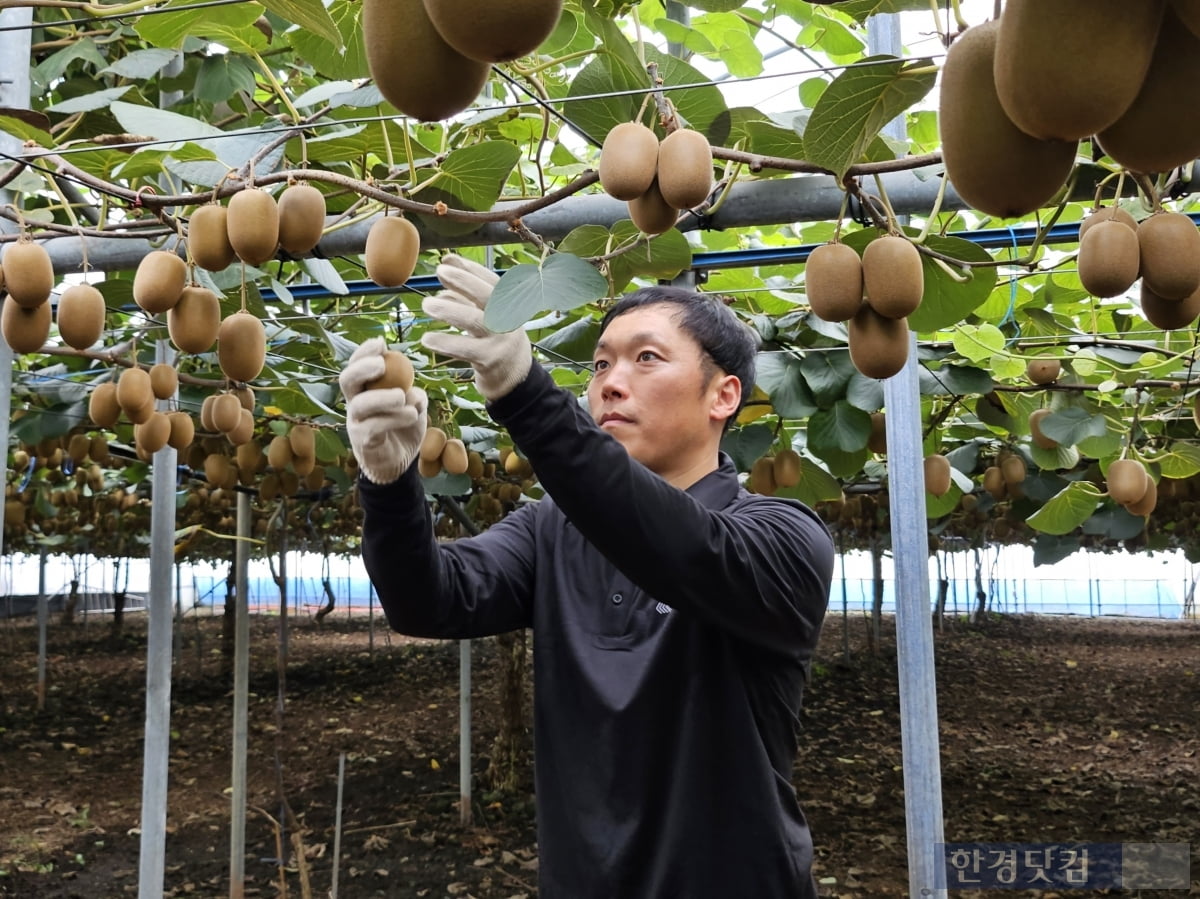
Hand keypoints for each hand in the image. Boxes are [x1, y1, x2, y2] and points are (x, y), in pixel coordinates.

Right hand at [339, 337, 427, 484]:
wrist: (399, 461)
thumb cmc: (403, 426)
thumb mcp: (414, 406)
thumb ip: (415, 395)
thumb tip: (411, 390)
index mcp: (365, 389)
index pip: (357, 365)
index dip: (364, 352)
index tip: (381, 342)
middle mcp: (355, 403)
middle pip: (346, 380)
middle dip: (361, 368)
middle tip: (382, 364)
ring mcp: (356, 422)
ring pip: (360, 405)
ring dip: (382, 397)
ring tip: (402, 396)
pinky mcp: (363, 441)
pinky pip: (374, 427)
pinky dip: (394, 418)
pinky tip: (412, 415)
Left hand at [421, 254, 531, 401]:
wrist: (514, 377)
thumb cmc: (495, 340)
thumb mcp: (486, 315)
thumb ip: (466, 295)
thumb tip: (445, 271)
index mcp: (509, 306)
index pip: (492, 282)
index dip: (471, 269)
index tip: (448, 260)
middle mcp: (508, 320)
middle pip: (488, 296)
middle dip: (464, 281)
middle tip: (440, 272)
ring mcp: (500, 341)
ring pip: (474, 321)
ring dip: (449, 310)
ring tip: (427, 304)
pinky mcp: (489, 360)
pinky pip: (465, 349)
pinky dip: (446, 342)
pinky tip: (428, 338)